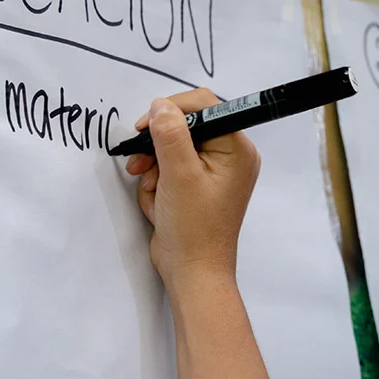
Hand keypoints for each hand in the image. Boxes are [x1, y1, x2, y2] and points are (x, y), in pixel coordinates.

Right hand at [125, 89, 260, 286]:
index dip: (171, 110)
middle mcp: (229, 156)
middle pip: (185, 127)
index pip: (204, 106)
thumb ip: (169, 135)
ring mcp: (212, 172)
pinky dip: (157, 183)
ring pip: (172, 148)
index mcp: (236, 149)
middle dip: (158, 147)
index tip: (144, 127)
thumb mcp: (179, 176)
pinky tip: (158, 203)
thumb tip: (160, 106)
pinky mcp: (196, 185)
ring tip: (153, 191)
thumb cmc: (194, 229)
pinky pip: (170, 168)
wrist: (192, 272)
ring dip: (154, 168)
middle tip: (141, 165)